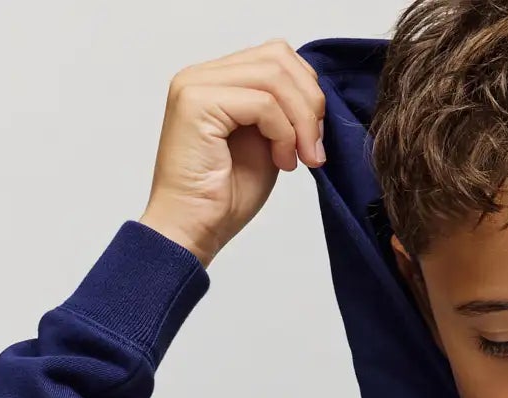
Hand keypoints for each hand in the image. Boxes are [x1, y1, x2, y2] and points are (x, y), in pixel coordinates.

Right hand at [138, 38, 325, 267]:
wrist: (192, 230)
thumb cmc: (223, 197)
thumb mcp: (266, 144)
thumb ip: (282, 114)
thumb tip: (314, 98)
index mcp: (218, 80)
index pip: (276, 56)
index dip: (307, 91)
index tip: (316, 137)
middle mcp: (203, 74)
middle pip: (278, 56)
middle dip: (310, 102)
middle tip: (315, 148)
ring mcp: (196, 85)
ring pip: (274, 76)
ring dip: (301, 120)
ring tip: (302, 158)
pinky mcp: (197, 102)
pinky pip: (262, 102)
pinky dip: (284, 134)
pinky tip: (283, 163)